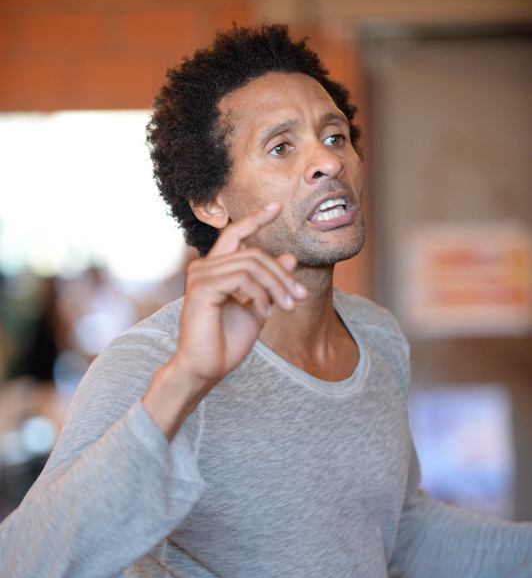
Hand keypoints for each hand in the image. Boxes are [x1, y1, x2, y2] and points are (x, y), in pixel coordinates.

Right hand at [143, 203, 306, 438]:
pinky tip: (265, 312)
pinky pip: (243, 279)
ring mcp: (200, 276)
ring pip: (252, 265)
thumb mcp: (257, 307)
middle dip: (282, 275)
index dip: (256, 219)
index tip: (278, 207)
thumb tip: (289, 257)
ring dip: (276, 287)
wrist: (206, 369)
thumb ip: (270, 283)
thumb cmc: (226, 343)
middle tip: (298, 299)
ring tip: (286, 308)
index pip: (235, 234)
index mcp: (214, 269)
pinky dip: (261, 295)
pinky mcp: (203, 289)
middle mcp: (203, 268)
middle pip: (254, 253)